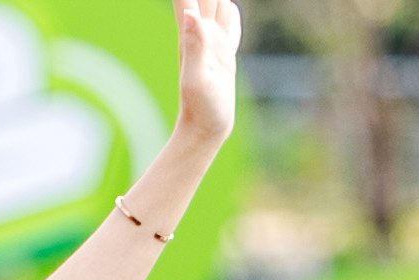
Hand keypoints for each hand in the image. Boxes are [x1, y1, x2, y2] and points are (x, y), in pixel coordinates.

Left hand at [172, 0, 238, 150]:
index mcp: (194, 32)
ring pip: (215, 1)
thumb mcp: (198, 78)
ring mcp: (213, 39)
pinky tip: (225, 4)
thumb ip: (194, 46)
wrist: (205, 128)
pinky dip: (227, 5)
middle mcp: (201, 30)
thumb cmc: (201, 108)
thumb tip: (191, 15)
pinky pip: (228, 18)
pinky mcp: (224, 50)